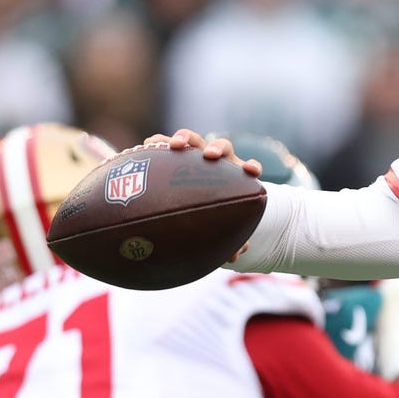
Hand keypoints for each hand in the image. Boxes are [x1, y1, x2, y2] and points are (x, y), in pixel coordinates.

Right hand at [145, 129, 260, 262]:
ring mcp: (194, 154)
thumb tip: (233, 259)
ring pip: (192, 139)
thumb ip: (229, 239)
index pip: (247, 168)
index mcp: (235, 178)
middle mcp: (217, 162)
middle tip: (210, 156)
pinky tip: (145, 146)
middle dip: (217, 149)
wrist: (196, 198)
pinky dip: (157, 142)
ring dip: (185, 138)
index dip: (251, 167)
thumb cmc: (212, 214)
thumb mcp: (222, 225)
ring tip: (174, 146)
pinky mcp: (172, 152)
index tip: (253, 171)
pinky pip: (163, 143)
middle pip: (222, 147)